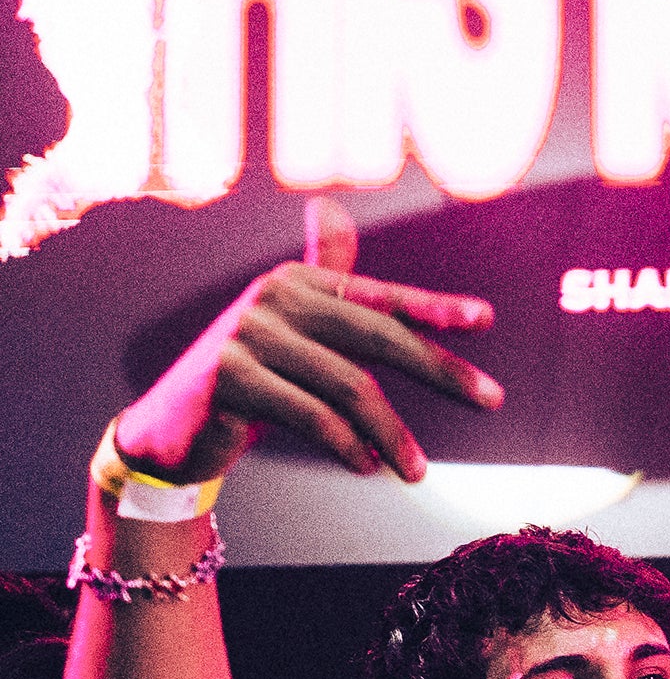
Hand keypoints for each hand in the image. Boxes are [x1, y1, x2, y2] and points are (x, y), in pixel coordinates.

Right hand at [111, 197, 501, 488]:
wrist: (169, 431)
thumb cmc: (248, 378)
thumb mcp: (288, 329)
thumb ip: (321, 277)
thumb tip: (331, 208)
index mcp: (297, 281)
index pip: (379, 296)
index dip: (433, 308)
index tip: (484, 321)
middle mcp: (273, 298)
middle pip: (376, 336)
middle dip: (440, 370)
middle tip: (490, 399)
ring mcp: (249, 335)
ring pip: (348, 386)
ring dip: (392, 433)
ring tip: (416, 470)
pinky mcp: (231, 378)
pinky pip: (310, 415)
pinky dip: (347, 445)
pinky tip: (368, 466)